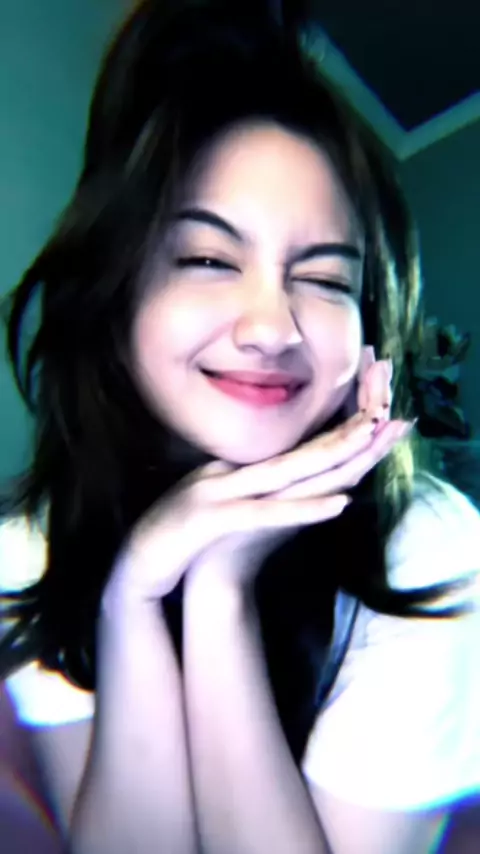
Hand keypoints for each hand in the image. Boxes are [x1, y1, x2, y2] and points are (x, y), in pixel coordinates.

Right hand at [104, 350, 409, 608]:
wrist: (137, 563)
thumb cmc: (179, 534)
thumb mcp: (218, 501)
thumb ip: (248, 485)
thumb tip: (285, 476)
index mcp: (237, 469)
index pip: (295, 448)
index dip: (335, 430)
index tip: (375, 411)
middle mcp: (232, 473)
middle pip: (301, 452)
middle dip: (346, 431)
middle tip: (390, 409)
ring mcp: (221, 494)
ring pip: (287, 473)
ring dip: (331, 456)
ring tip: (370, 438)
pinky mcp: (212, 521)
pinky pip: (265, 513)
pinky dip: (302, 509)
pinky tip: (336, 503)